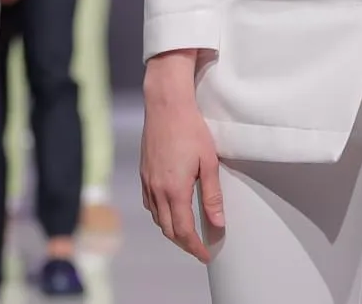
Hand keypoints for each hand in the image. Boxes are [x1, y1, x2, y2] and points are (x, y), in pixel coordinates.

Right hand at [141, 53, 224, 261]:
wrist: (166, 106)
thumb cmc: (191, 130)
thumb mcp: (209, 162)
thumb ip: (212, 195)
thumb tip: (218, 223)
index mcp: (174, 190)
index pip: (184, 230)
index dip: (195, 247)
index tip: (205, 255)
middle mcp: (157, 190)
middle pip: (168, 229)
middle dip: (183, 242)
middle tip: (199, 248)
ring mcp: (147, 181)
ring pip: (157, 218)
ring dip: (171, 229)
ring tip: (187, 232)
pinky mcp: (144, 172)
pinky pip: (149, 203)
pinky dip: (160, 214)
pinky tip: (169, 210)